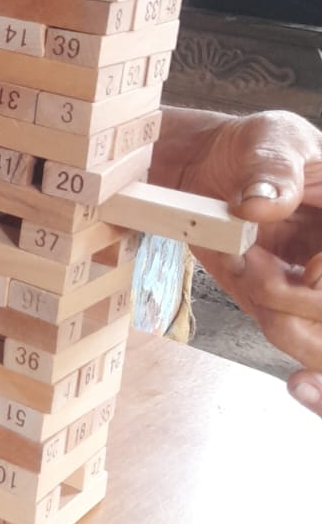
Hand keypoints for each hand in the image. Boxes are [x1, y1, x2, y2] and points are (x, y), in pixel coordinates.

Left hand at [177, 110, 321, 415]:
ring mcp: (318, 294)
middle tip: (256, 261)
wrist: (211, 167)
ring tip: (251, 270)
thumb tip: (257, 202)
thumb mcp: (271, 139)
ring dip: (284, 322)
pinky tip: (297, 377)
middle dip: (297, 299)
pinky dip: (311, 385)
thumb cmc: (254, 146)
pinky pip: (304, 356)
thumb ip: (272, 168)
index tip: (308, 268)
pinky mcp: (288, 313)